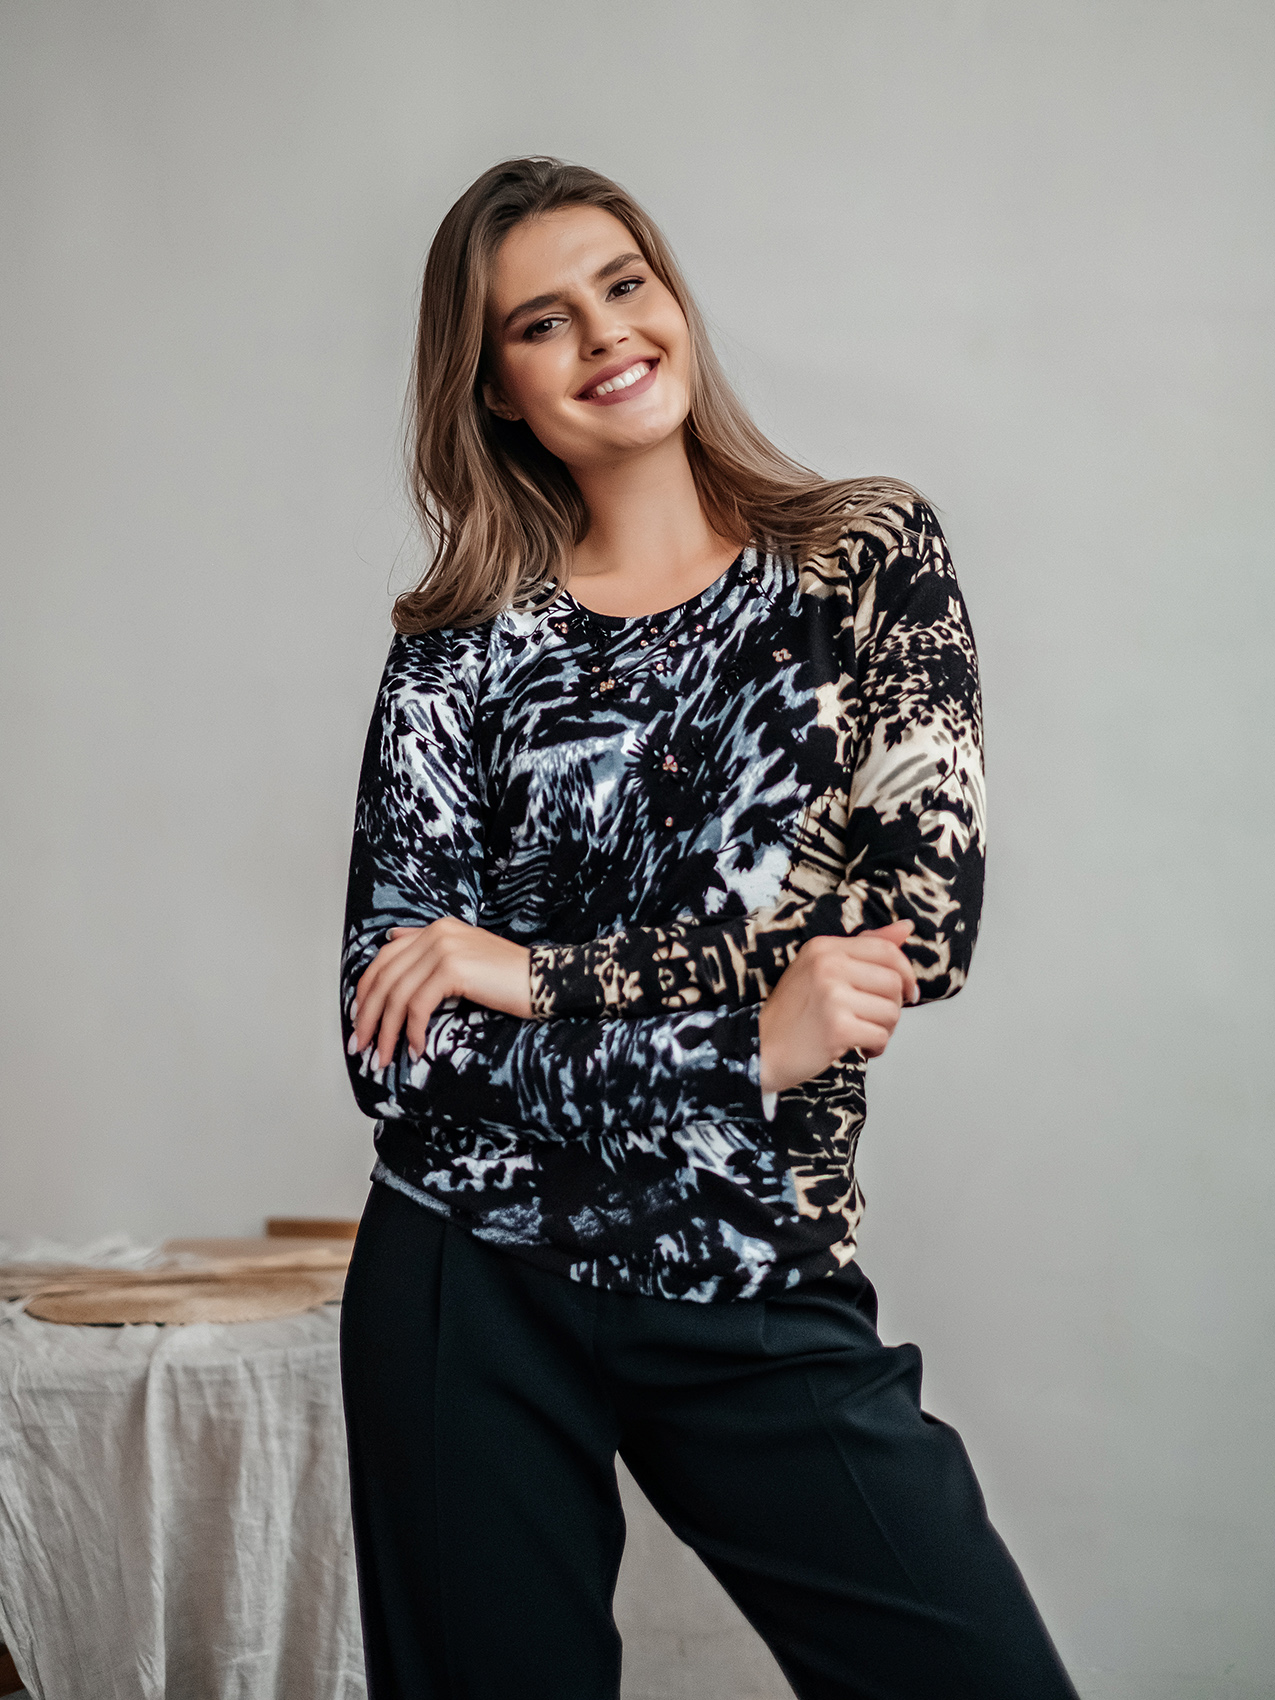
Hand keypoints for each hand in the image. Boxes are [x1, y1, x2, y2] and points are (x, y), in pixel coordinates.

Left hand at [350, 918, 531, 1068]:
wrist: (544, 981)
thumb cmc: (509, 978)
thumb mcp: (465, 956)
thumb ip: (431, 950)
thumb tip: (392, 942)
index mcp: (436, 928)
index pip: (385, 958)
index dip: (366, 991)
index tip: (359, 1020)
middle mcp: (436, 933)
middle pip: (385, 978)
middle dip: (367, 1016)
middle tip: (361, 1046)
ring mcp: (444, 948)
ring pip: (397, 995)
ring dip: (386, 1032)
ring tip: (383, 1057)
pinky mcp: (453, 969)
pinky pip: (418, 1006)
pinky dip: (412, 1032)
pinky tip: (416, 1050)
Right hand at [758, 920, 917, 1094]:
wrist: (760, 1048)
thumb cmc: (793, 1012)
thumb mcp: (821, 968)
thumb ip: (864, 946)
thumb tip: (906, 928)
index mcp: (825, 947)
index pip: (886, 950)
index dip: (906, 973)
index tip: (907, 991)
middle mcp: (828, 966)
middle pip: (894, 982)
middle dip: (894, 1007)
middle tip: (876, 1019)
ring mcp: (832, 996)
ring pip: (891, 1012)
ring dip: (885, 1030)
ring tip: (864, 1034)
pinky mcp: (837, 1028)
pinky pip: (880, 1036)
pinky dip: (876, 1047)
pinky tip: (860, 1048)